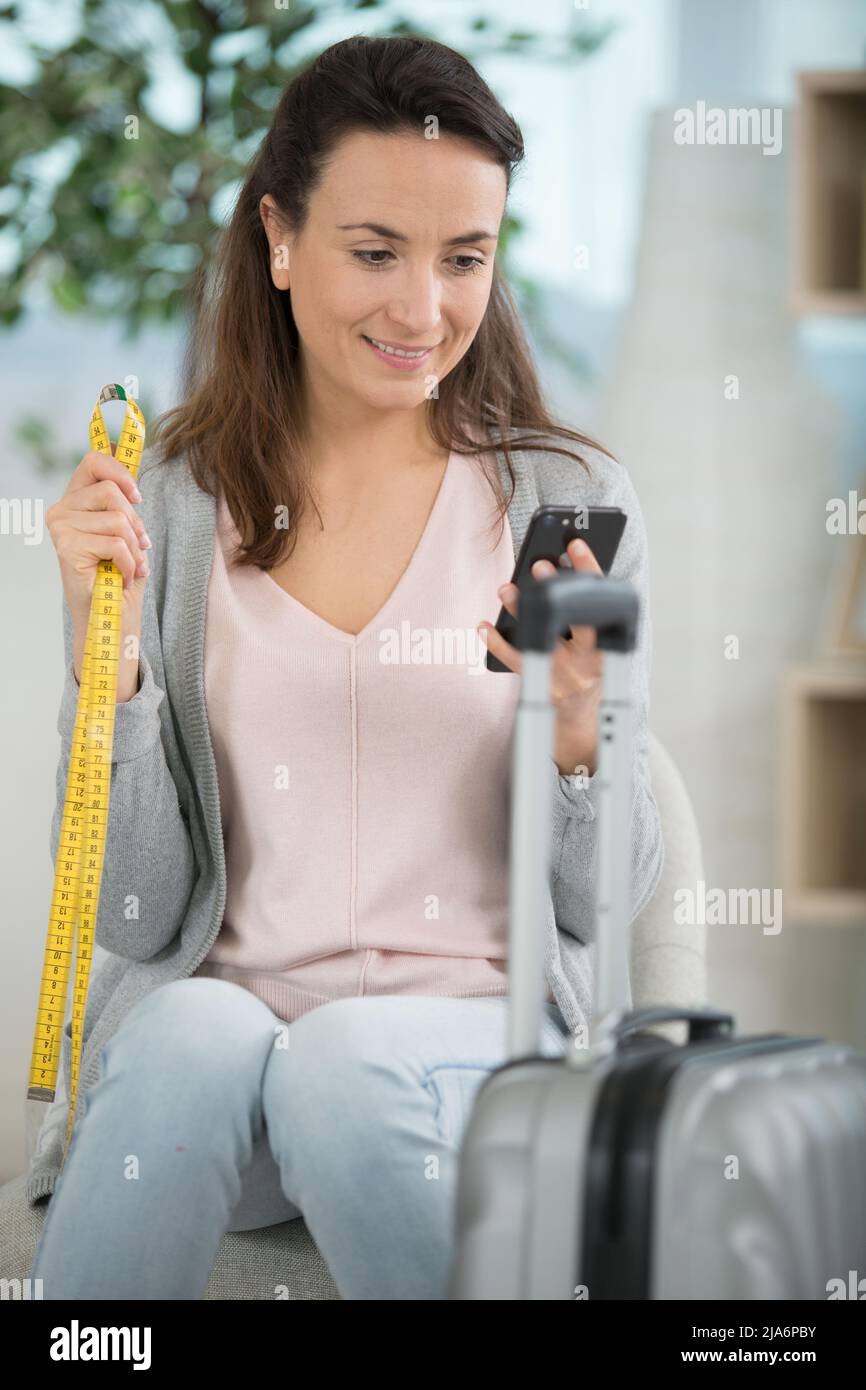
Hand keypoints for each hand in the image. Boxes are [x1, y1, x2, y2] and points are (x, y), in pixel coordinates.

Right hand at [46, 444, 150, 623]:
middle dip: (135, 523)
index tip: (138, 497)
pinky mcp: (67, 547)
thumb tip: (117, 445)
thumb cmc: (120, 575)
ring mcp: (61, 527)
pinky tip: (121, 577)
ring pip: (118, 519)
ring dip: (134, 548)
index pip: (93, 461)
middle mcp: (62, 510)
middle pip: (112, 491)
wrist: (111, 619)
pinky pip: (116, 543)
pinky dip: (129, 564)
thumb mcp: (127, 528)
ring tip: (130, 567)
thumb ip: (121, 494)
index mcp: (75, 500)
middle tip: (138, 548)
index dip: (120, 471)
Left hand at [478, 537, 603, 777]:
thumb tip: (558, 568)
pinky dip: (498, 643)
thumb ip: (585, 612)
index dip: (591, 572)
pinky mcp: (542, 689)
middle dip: (558, 593)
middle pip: (576, 623)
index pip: (603, 603)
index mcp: (610, 645)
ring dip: (521, 612)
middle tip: (538, 566)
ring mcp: (566, 676)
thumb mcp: (598, 642)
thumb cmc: (589, 667)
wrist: (584, 719)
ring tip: (506, 587)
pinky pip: (517, 662)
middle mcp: (590, 661)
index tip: (576, 543)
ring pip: (541, 640)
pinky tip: (483, 625)